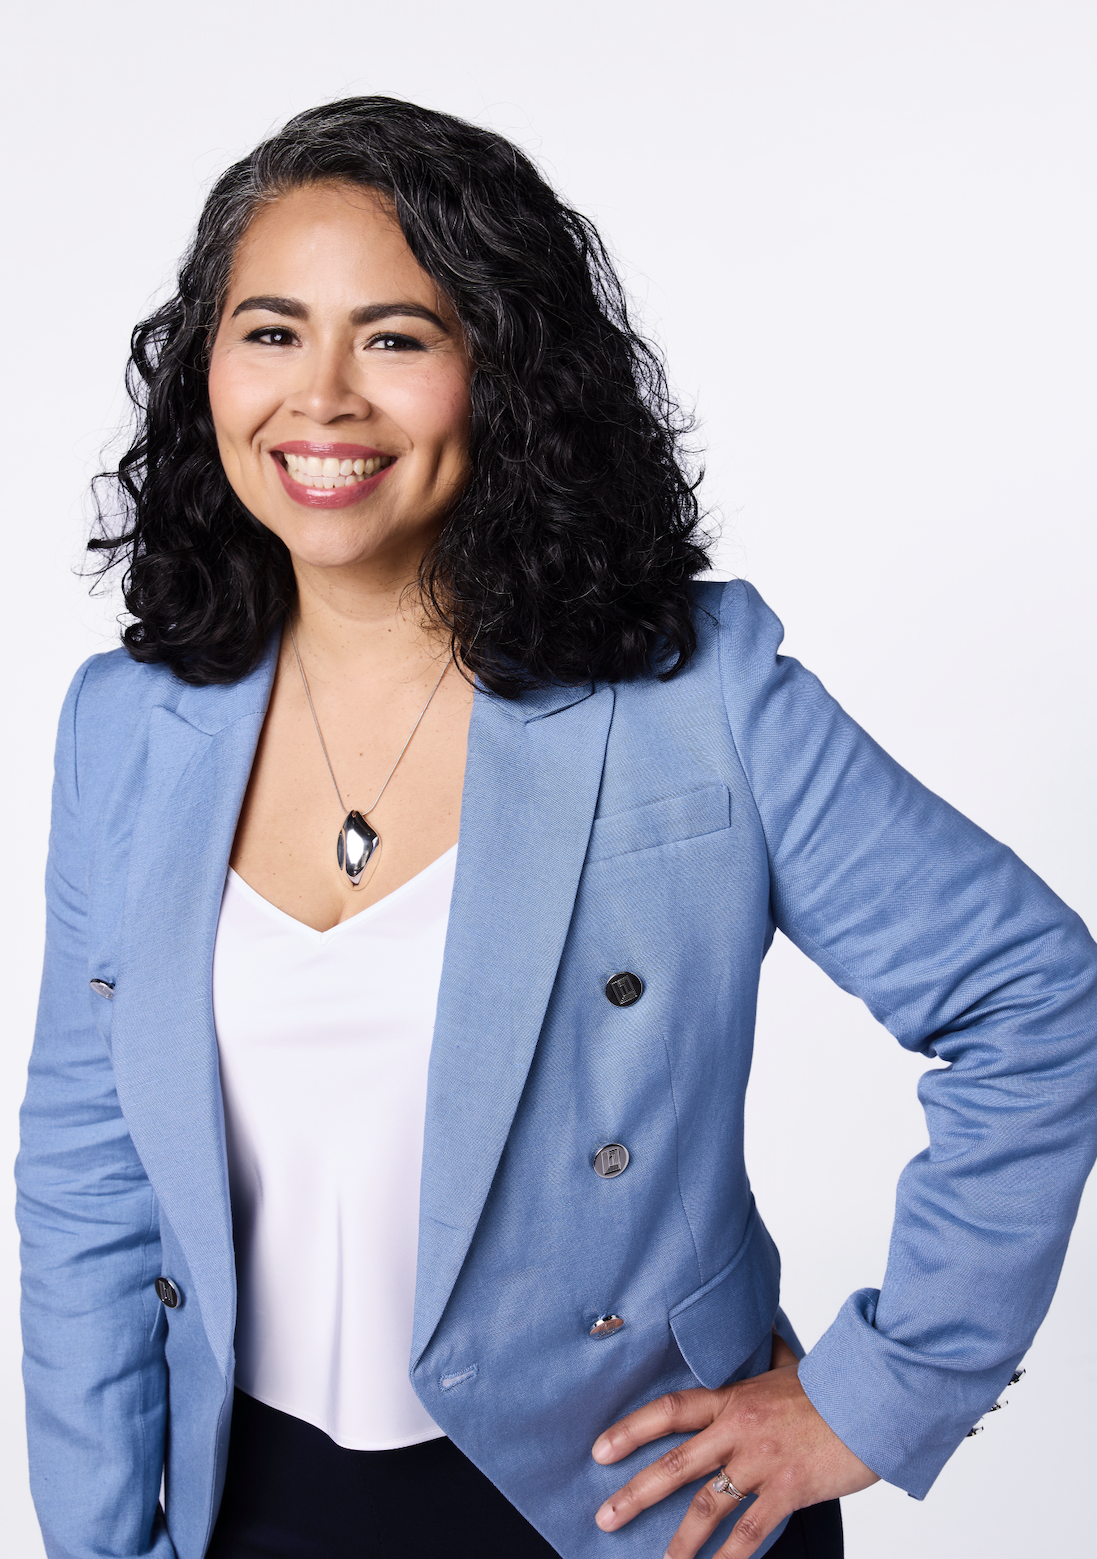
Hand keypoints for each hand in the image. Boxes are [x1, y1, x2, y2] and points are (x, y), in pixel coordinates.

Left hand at [591, 1331, 878, 1557]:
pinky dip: (729, 1556)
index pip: (669, 1411)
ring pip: (707, 1504)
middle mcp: (738, 1430)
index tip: (600, 1450)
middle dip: (635, 1493)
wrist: (872, 1400)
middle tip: (604, 1516)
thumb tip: (762, 1333)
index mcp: (733, 1399)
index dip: (631, 1430)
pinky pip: (751, 1530)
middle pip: (675, 1463)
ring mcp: (761, 1461)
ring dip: (678, 1539)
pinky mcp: (788, 1488)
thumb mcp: (789, 1366)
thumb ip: (767, 1356)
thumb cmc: (831, 1386)